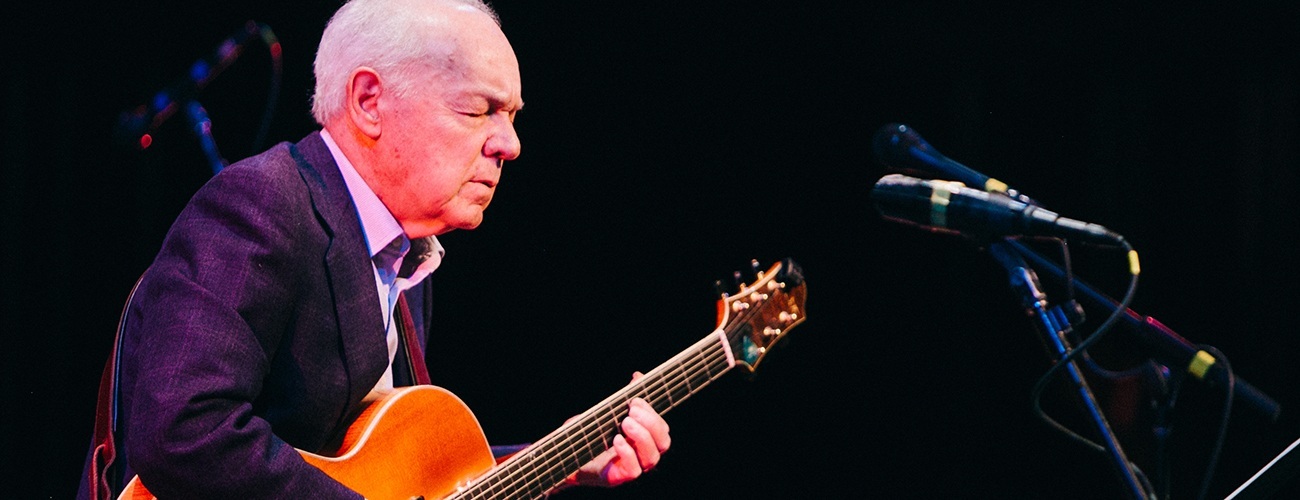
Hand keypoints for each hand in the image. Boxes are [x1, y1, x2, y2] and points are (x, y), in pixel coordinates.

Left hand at [565, 373, 671, 488]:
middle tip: (630, 411)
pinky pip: (634, 470)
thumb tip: (637, 376)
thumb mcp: (606, 412)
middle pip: (663, 442)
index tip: (635, 400)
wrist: (566, 455)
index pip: (662, 428)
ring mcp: (633, 466)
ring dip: (641, 436)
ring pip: (652, 457)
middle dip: (650, 423)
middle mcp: (642, 454)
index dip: (653, 413)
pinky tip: (616, 440)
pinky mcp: (619, 477)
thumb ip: (623, 398)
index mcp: (643, 438)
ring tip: (624, 423)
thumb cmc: (589, 434)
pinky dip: (627, 453)